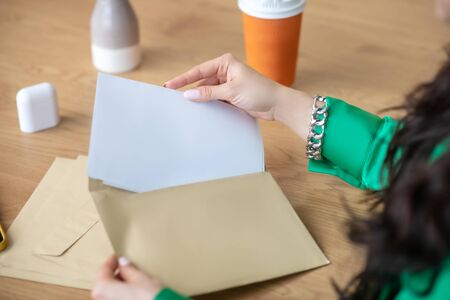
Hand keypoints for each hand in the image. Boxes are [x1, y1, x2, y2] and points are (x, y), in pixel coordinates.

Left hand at [91, 255, 163, 299]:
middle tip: (126, 267)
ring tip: (132, 279)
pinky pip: (115, 299)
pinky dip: (121, 294)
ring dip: (118, 285)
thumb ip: (128, 268)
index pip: (103, 269)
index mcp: (103, 289)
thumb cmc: (149, 297)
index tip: (117, 256)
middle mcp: (102, 299)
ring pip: (109, 293)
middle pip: (105, 283)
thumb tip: (124, 264)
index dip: (112, 261)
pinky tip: (133, 291)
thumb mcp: (139, 277)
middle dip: (115, 274)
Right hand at [164, 53, 312, 139]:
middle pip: (201, 81)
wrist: (276, 104)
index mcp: (225, 63)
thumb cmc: (259, 91)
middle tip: (174, 99)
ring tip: (186, 108)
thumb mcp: (231, 91)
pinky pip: (214, 99)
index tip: (170, 85)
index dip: (183, 79)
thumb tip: (189, 94)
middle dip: (190, 90)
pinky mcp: (230, 95)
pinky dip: (208, 105)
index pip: (199, 71)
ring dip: (200, 100)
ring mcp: (227, 84)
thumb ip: (209, 93)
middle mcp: (225, 71)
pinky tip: (201, 111)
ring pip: (207, 92)